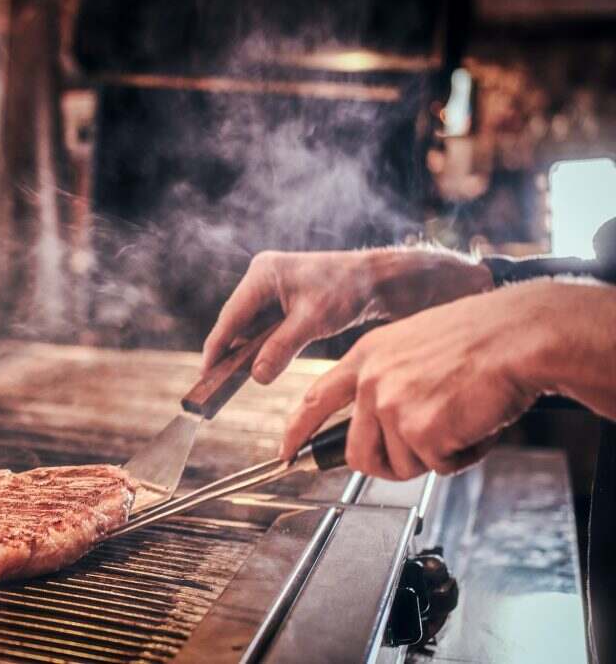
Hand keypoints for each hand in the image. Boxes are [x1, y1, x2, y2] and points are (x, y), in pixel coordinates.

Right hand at [202, 248, 492, 383]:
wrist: (379, 281)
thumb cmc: (349, 290)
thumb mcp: (313, 321)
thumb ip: (281, 348)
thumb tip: (255, 376)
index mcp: (263, 274)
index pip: (231, 316)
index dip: (216, 347)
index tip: (205, 373)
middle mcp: (262, 277)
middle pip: (236, 322)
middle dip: (229, 352)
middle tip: (214, 384)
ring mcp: (271, 288)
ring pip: (249, 327)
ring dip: (246, 351)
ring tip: (230, 380)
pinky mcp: (283, 300)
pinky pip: (264, 328)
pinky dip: (261, 347)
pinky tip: (258, 366)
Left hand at [280, 279, 615, 479]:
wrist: (517, 335)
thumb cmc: (480, 340)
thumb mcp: (413, 346)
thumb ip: (388, 381)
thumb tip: (382, 427)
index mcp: (366, 356)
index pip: (314, 399)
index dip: (297, 432)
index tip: (285, 453)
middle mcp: (370, 381)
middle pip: (359, 454)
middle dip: (390, 464)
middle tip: (424, 451)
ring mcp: (391, 405)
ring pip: (399, 464)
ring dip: (433, 456)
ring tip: (458, 420)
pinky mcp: (419, 429)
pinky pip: (438, 466)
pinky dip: (462, 455)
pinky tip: (475, 422)